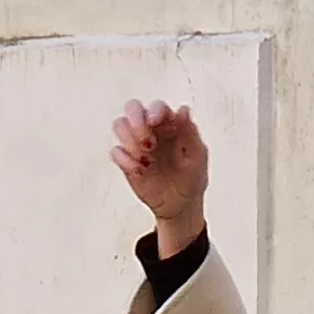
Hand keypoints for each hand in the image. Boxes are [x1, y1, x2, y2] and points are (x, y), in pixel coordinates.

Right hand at [110, 100, 210, 256]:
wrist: (181, 206)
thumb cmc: (192, 178)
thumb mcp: (198, 156)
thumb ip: (190, 132)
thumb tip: (182, 110)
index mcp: (169, 124)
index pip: (157, 107)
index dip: (154, 110)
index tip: (155, 121)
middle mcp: (150, 129)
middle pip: (133, 108)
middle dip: (135, 118)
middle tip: (146, 139)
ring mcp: (136, 144)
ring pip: (120, 125)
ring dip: (128, 137)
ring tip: (143, 156)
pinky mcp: (126, 162)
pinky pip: (116, 152)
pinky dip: (124, 158)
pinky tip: (139, 170)